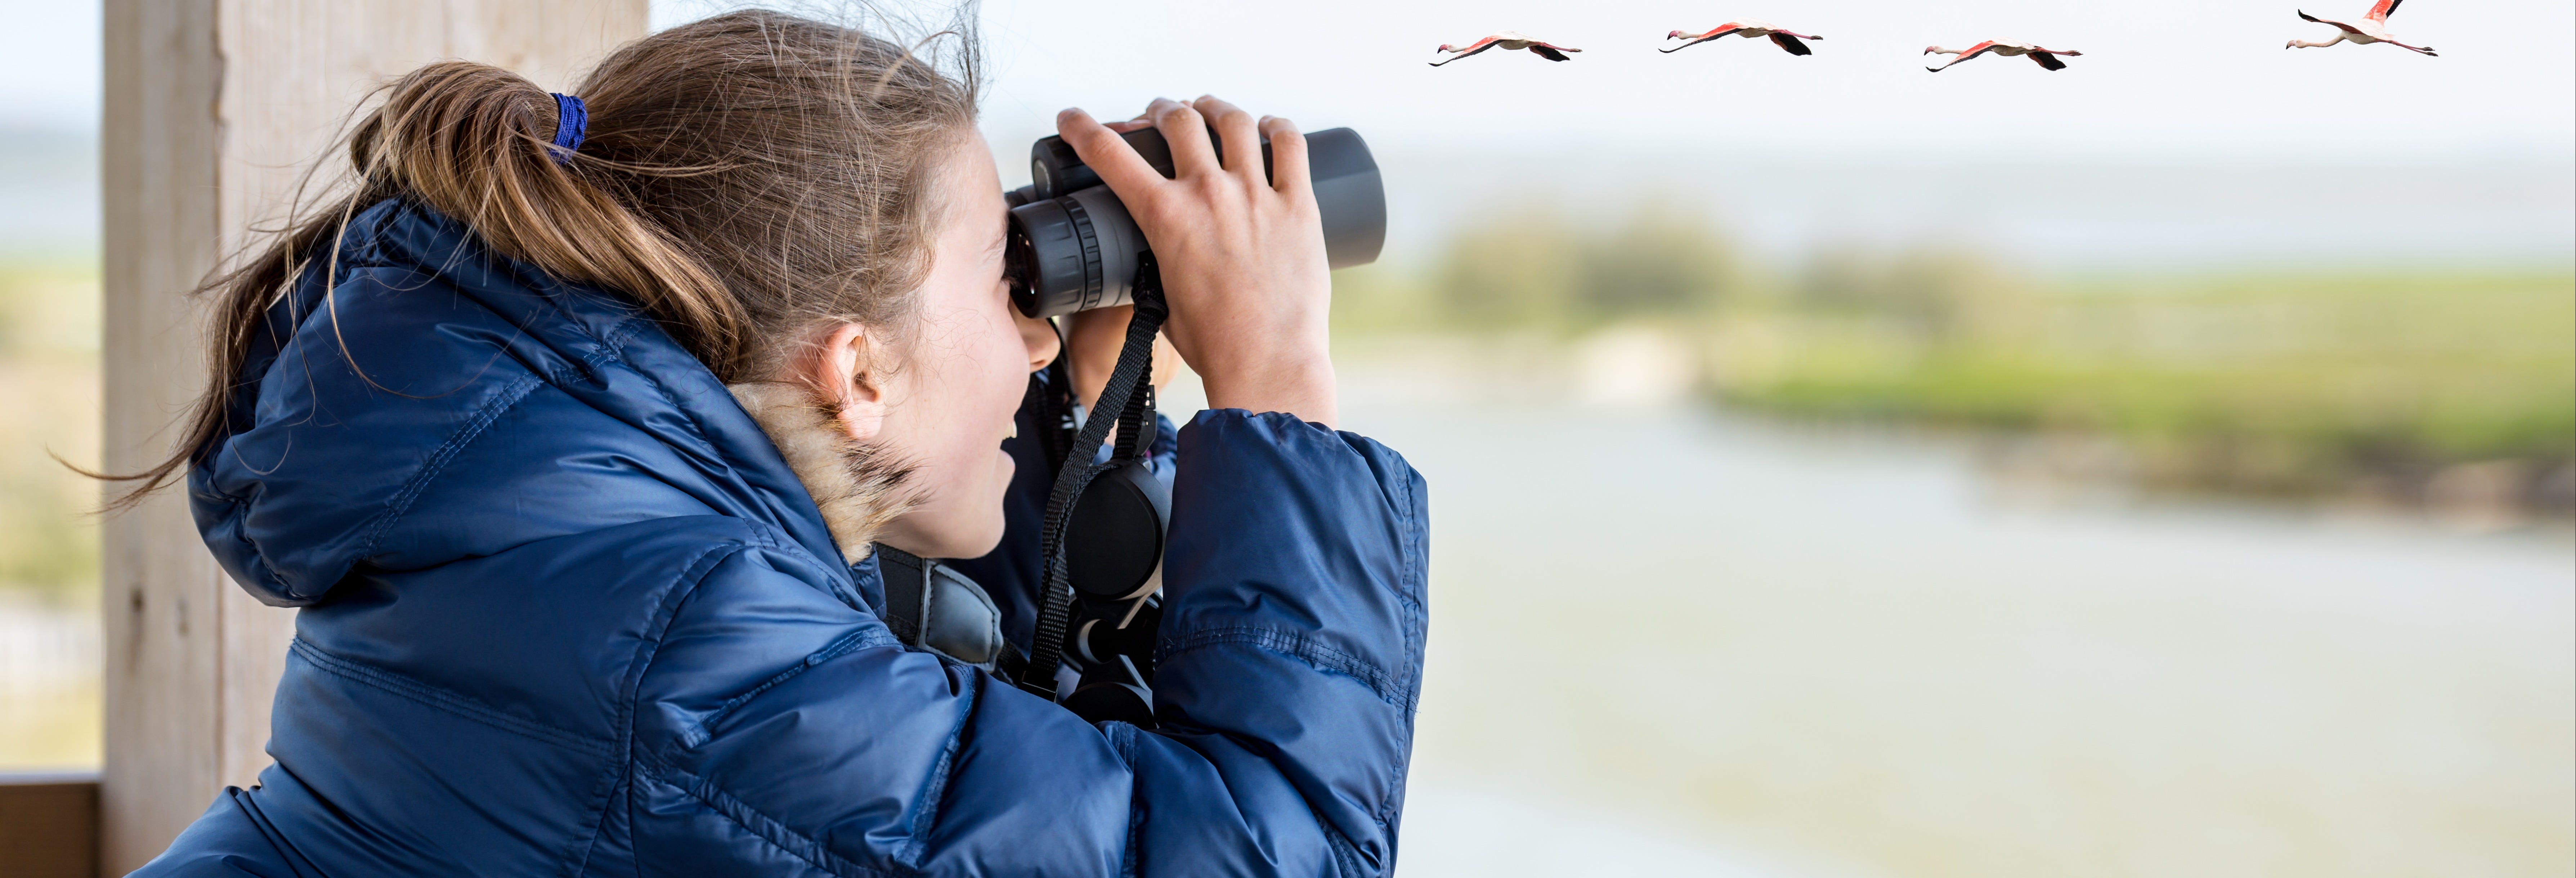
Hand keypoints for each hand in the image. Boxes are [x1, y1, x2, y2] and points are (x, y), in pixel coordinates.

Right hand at [1055, 96, 1336, 427]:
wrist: (1267, 363)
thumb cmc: (1214, 343)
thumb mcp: (1162, 297)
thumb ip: (1155, 266)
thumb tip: (1154, 258)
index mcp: (1165, 216)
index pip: (1109, 153)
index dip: (1082, 128)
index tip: (1073, 119)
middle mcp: (1209, 194)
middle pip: (1177, 121)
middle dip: (1162, 111)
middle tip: (1161, 115)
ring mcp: (1257, 195)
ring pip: (1234, 121)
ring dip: (1215, 108)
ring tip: (1210, 109)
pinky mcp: (1299, 206)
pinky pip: (1291, 146)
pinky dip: (1278, 127)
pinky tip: (1271, 126)